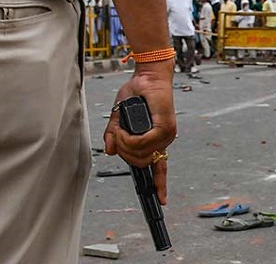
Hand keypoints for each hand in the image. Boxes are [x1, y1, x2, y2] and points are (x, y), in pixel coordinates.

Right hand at [104, 60, 175, 203]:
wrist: (147, 76)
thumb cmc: (136, 94)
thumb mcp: (120, 117)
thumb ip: (114, 135)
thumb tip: (109, 152)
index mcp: (156, 140)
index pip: (161, 167)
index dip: (160, 184)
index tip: (162, 200)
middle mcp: (164, 140)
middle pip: (140, 162)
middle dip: (123, 153)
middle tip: (116, 137)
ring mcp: (166, 135)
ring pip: (140, 154)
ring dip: (123, 144)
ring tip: (119, 130)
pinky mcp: (164, 127)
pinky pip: (142, 143)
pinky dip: (129, 139)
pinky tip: (123, 130)